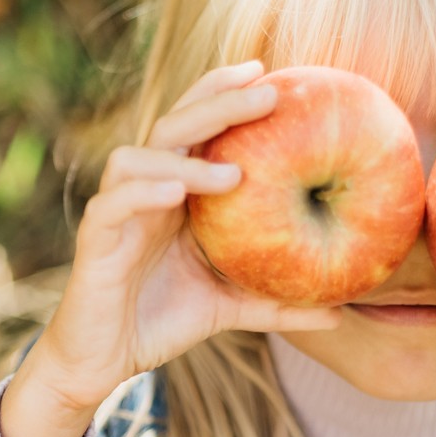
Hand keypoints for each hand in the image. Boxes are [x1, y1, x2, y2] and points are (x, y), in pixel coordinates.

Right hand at [4, 60, 341, 436]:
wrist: (102, 362)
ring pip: (137, 155)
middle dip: (219, 101)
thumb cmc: (159, 324)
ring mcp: (117, 211)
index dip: (224, 92)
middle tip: (268, 89)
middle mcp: (144, 190)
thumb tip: (341, 314)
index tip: (272, 74)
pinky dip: (144, 191)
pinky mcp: (94, 239)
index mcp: (174, 193)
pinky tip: (177, 194)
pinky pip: (114, 202)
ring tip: (234, 172)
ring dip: (186, 156)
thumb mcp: (228, 310)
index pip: (196, 126)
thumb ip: (277, 305)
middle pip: (174, 124)